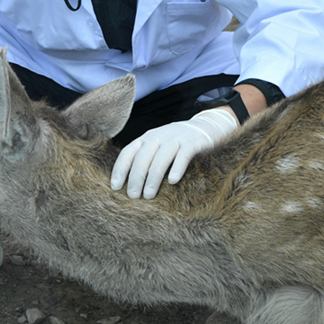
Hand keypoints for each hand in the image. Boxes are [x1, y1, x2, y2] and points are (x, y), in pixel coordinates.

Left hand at [110, 108, 237, 198]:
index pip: (128, 152)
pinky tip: (173, 182)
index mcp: (147, 138)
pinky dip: (177, 167)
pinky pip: (183, 155)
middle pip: (143, 157)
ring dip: (153, 177)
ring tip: (148, 196)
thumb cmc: (178, 144)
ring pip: (161, 157)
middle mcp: (159, 136)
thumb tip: (129, 186)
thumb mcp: (159, 147)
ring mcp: (176, 138)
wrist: (208, 127)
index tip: (115, 187)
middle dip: (136, 177)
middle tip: (133, 196)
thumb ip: (146, 160)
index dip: (120, 169)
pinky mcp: (194, 142)